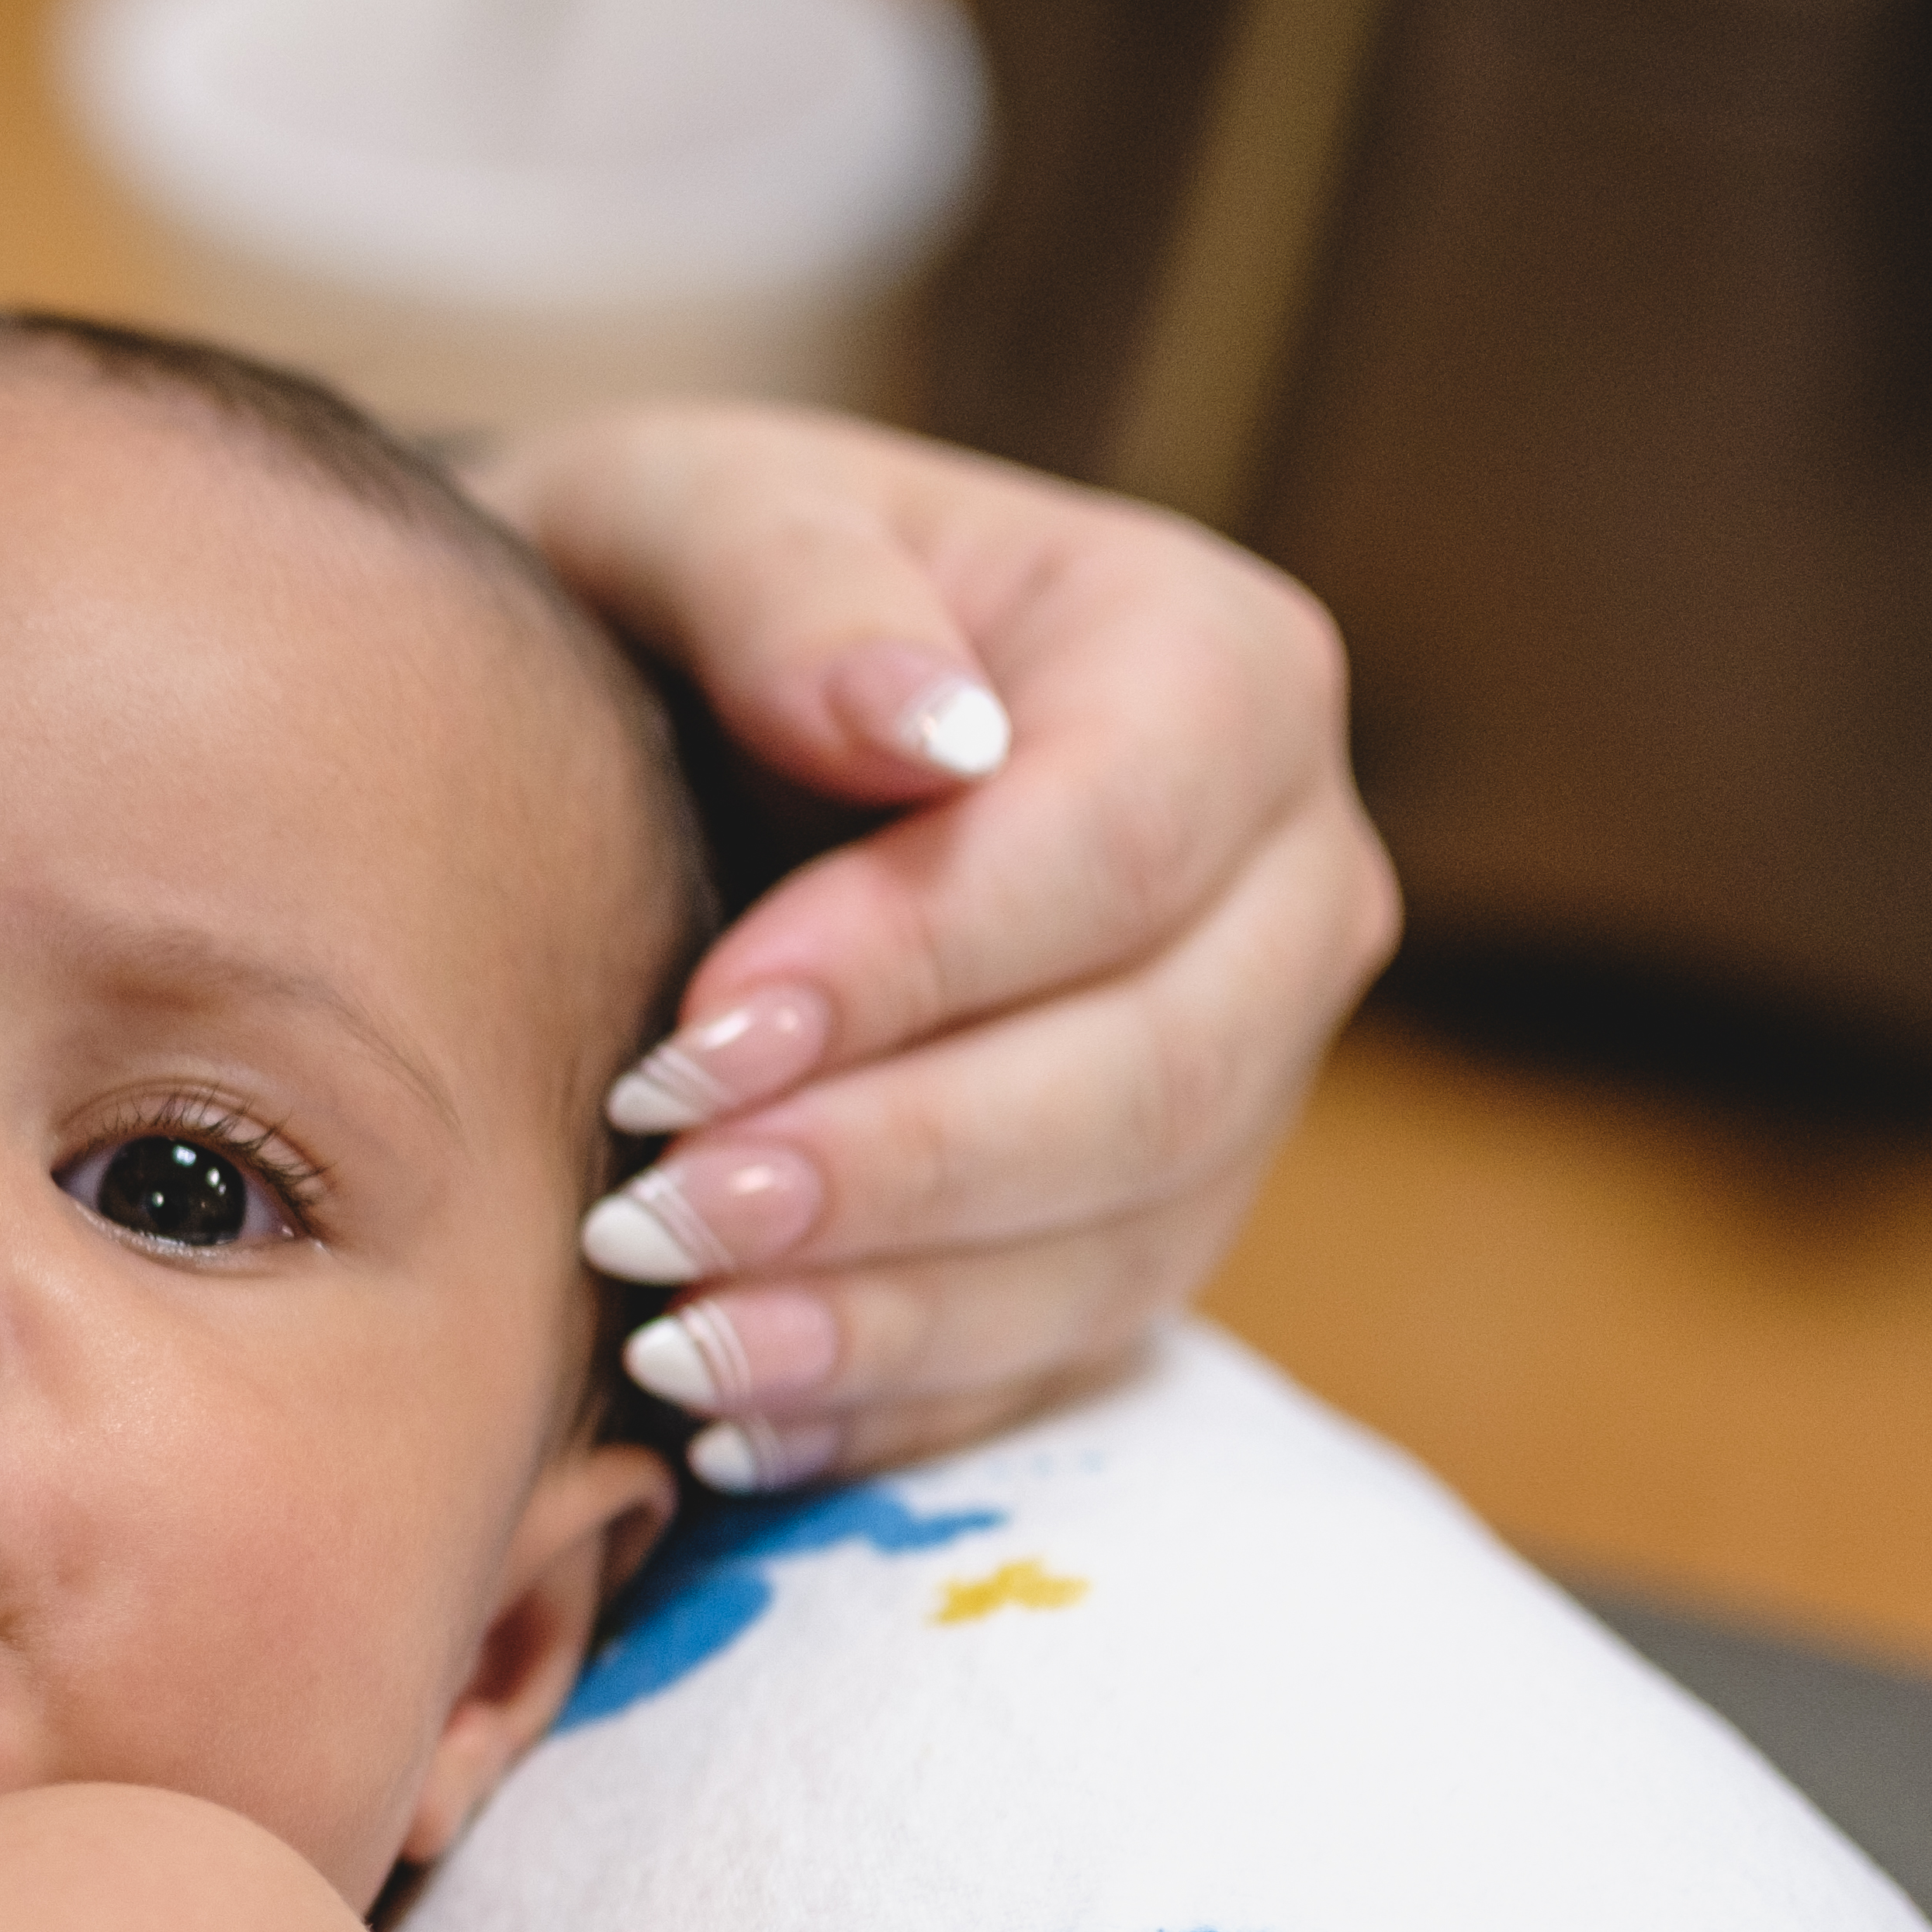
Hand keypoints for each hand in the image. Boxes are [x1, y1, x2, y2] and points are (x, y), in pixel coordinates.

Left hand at [480, 406, 1399, 1488]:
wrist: (647, 717)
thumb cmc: (670, 590)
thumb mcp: (685, 510)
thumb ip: (789, 583)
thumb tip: (922, 726)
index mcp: (1221, 673)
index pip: (1118, 851)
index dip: (917, 964)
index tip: (695, 1039)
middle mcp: (1285, 890)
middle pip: (1152, 1074)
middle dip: (894, 1166)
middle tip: (650, 1217)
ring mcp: (1237, 1080)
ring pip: (1116, 1245)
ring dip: (885, 1317)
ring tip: (671, 1342)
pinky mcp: (1144, 1226)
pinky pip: (1058, 1354)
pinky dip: (893, 1400)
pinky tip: (731, 1421)